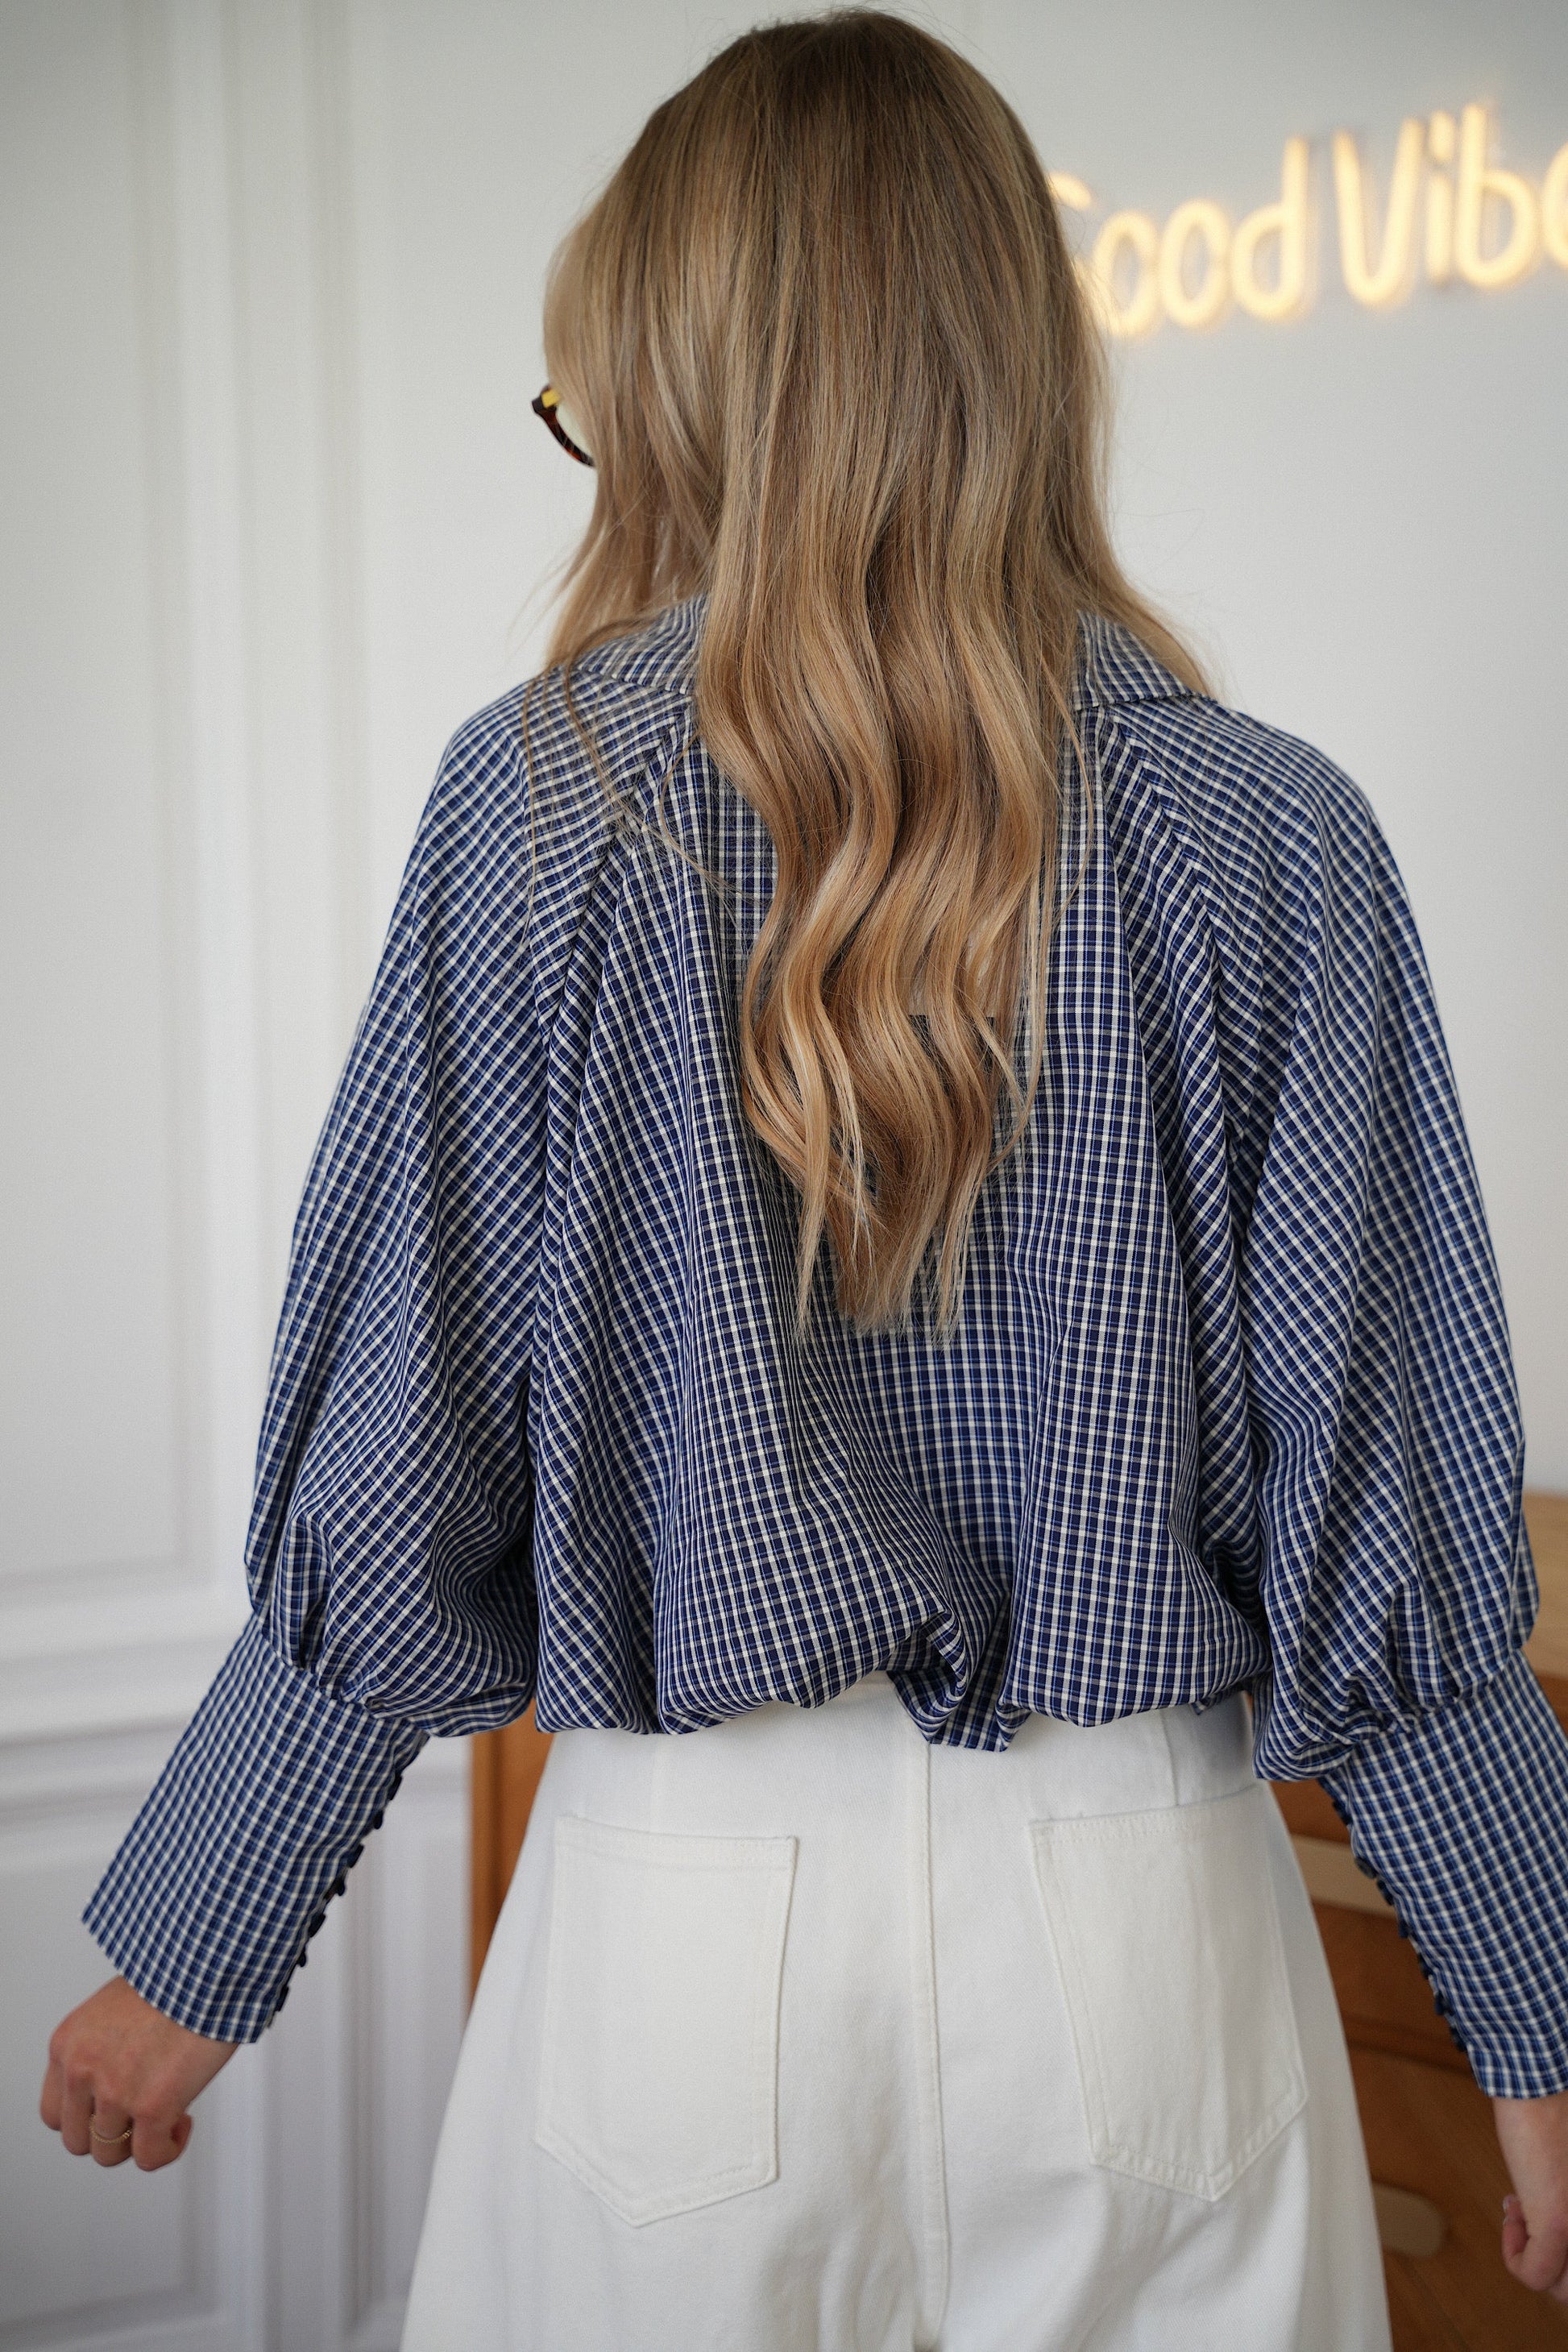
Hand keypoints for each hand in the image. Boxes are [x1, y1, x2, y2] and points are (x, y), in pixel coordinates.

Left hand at [40, 1974, 236, 2170]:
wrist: (209, 1966)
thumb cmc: (175, 1976)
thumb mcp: (114, 2007)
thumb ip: (102, 2046)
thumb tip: (119, 2076)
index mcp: (68, 2044)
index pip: (54, 2112)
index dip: (87, 2117)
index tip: (111, 2110)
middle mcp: (83, 2070)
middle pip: (77, 2139)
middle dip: (111, 2133)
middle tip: (140, 2116)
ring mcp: (114, 2091)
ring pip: (110, 2153)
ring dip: (140, 2140)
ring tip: (168, 2114)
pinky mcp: (151, 2107)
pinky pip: (149, 2157)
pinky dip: (167, 2149)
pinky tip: (183, 2123)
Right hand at [1494, 2088, 1567, 2298]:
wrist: (1540, 2084)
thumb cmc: (1556, 2114)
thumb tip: (1554, 2226)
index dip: (1564, 2250)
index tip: (1541, 2211)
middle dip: (1552, 2262)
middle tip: (1531, 2219)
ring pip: (1561, 2289)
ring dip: (1534, 2258)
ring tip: (1522, 2213)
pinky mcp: (1561, 2228)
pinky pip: (1533, 2274)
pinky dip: (1513, 2255)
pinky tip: (1511, 2214)